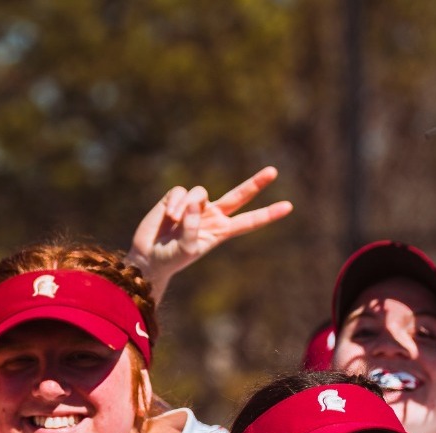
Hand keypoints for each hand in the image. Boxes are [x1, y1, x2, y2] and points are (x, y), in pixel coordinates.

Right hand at [128, 166, 292, 301]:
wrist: (147, 258)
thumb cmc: (170, 259)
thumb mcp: (186, 249)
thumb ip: (192, 227)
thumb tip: (194, 202)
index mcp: (220, 231)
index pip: (248, 221)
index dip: (267, 214)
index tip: (288, 207)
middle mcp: (211, 215)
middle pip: (238, 196)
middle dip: (255, 183)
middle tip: (274, 171)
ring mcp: (194, 206)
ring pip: (200, 192)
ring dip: (187, 207)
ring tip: (174, 222)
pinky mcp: (175, 199)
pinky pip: (181, 192)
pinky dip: (175, 203)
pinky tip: (168, 216)